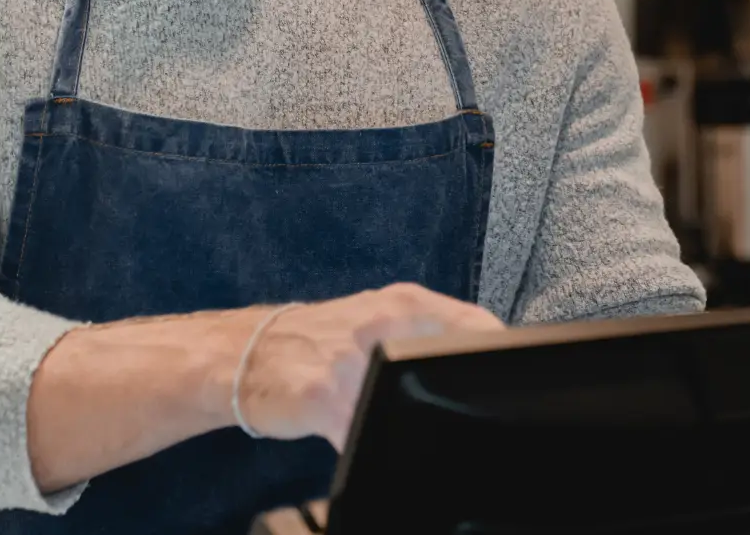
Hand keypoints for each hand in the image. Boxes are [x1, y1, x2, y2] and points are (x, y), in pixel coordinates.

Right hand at [235, 283, 501, 448]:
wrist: (247, 352)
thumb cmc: (318, 338)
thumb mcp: (379, 317)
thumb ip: (427, 332)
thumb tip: (480, 356)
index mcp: (405, 303)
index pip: (475, 325)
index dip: (494, 359)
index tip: (502, 385)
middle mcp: (382, 323)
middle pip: (446, 368)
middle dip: (457, 399)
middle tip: (462, 417)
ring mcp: (352, 361)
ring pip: (405, 403)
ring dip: (415, 426)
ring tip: (415, 435)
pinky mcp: (324, 398)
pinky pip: (364, 433)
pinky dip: (373, 446)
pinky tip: (374, 447)